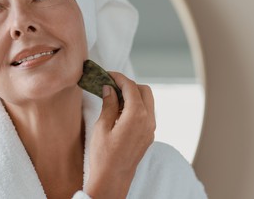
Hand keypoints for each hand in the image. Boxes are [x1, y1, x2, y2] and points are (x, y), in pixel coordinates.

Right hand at [85, 72, 155, 198]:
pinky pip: (146, 113)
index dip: (119, 78)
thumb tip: (110, 88)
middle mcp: (148, 121)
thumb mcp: (102, 127)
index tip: (108, 74)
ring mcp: (150, 129)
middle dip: (129, 85)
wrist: (112, 179)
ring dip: (133, 96)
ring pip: (147, 102)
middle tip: (111, 86)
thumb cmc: (104, 156)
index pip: (131, 87)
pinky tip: (120, 112)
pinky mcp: (148, 136)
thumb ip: (109, 104)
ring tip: (114, 99)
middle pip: (144, 91)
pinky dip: (136, 107)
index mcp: (137, 116)